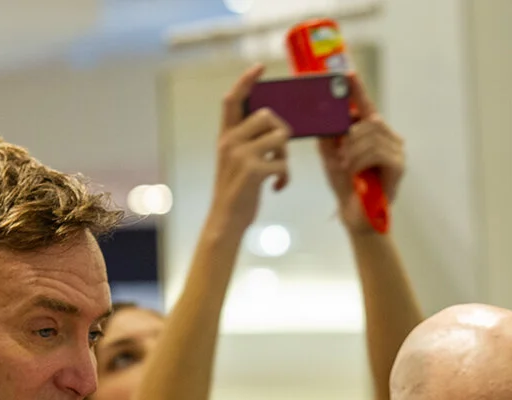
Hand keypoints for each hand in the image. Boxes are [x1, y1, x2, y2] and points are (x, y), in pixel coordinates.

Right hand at [207, 64, 290, 235]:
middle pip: (268, 116)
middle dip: (281, 131)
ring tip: (278, 171)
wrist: (226, 221)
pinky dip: (285, 177)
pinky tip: (277, 188)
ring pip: (280, 137)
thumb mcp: (236, 162)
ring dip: (286, 155)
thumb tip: (276, 126)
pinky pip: (283, 163)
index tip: (260, 67)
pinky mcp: (252, 171)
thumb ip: (248, 142)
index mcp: (225, 137)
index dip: (246, 80)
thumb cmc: (238, 192)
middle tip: (279, 152)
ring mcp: (240, 155)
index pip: (233, 99)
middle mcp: (230, 141)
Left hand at [319, 73, 403, 233]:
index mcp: (373, 134)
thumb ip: (328, 134)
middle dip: (350, 134)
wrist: (354, 215)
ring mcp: (397, 151)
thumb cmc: (345, 185)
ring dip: (352, 150)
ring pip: (371, 134)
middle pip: (370, 119)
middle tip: (340, 152)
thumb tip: (321, 110)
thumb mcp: (330, 155)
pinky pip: (376, 150)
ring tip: (346, 166)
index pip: (366, 106)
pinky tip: (354, 171)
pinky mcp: (398, 165)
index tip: (347, 73)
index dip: (358, 89)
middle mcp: (388, 138)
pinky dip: (360, 160)